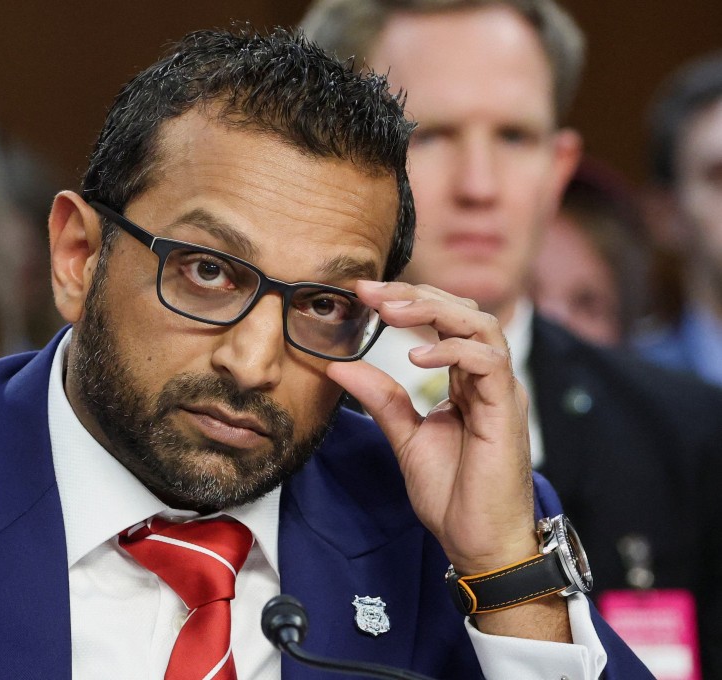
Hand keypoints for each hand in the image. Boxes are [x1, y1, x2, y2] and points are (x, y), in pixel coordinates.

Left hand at [328, 281, 535, 573]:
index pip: (443, 321)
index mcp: (466, 381)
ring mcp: (500, 391)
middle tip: (371, 291)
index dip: (407, 300)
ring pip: (479, 325)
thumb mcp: (406, 437)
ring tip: (390, 312)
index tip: (363, 293)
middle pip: (461, 311)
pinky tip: (415, 357)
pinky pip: (487, 362)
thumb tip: (339, 364)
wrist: (479, 542)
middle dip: (415, 295)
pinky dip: (452, 351)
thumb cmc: (453, 494)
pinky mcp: (506, 410)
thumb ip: (381, 398)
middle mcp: (488, 378)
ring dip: (433, 311)